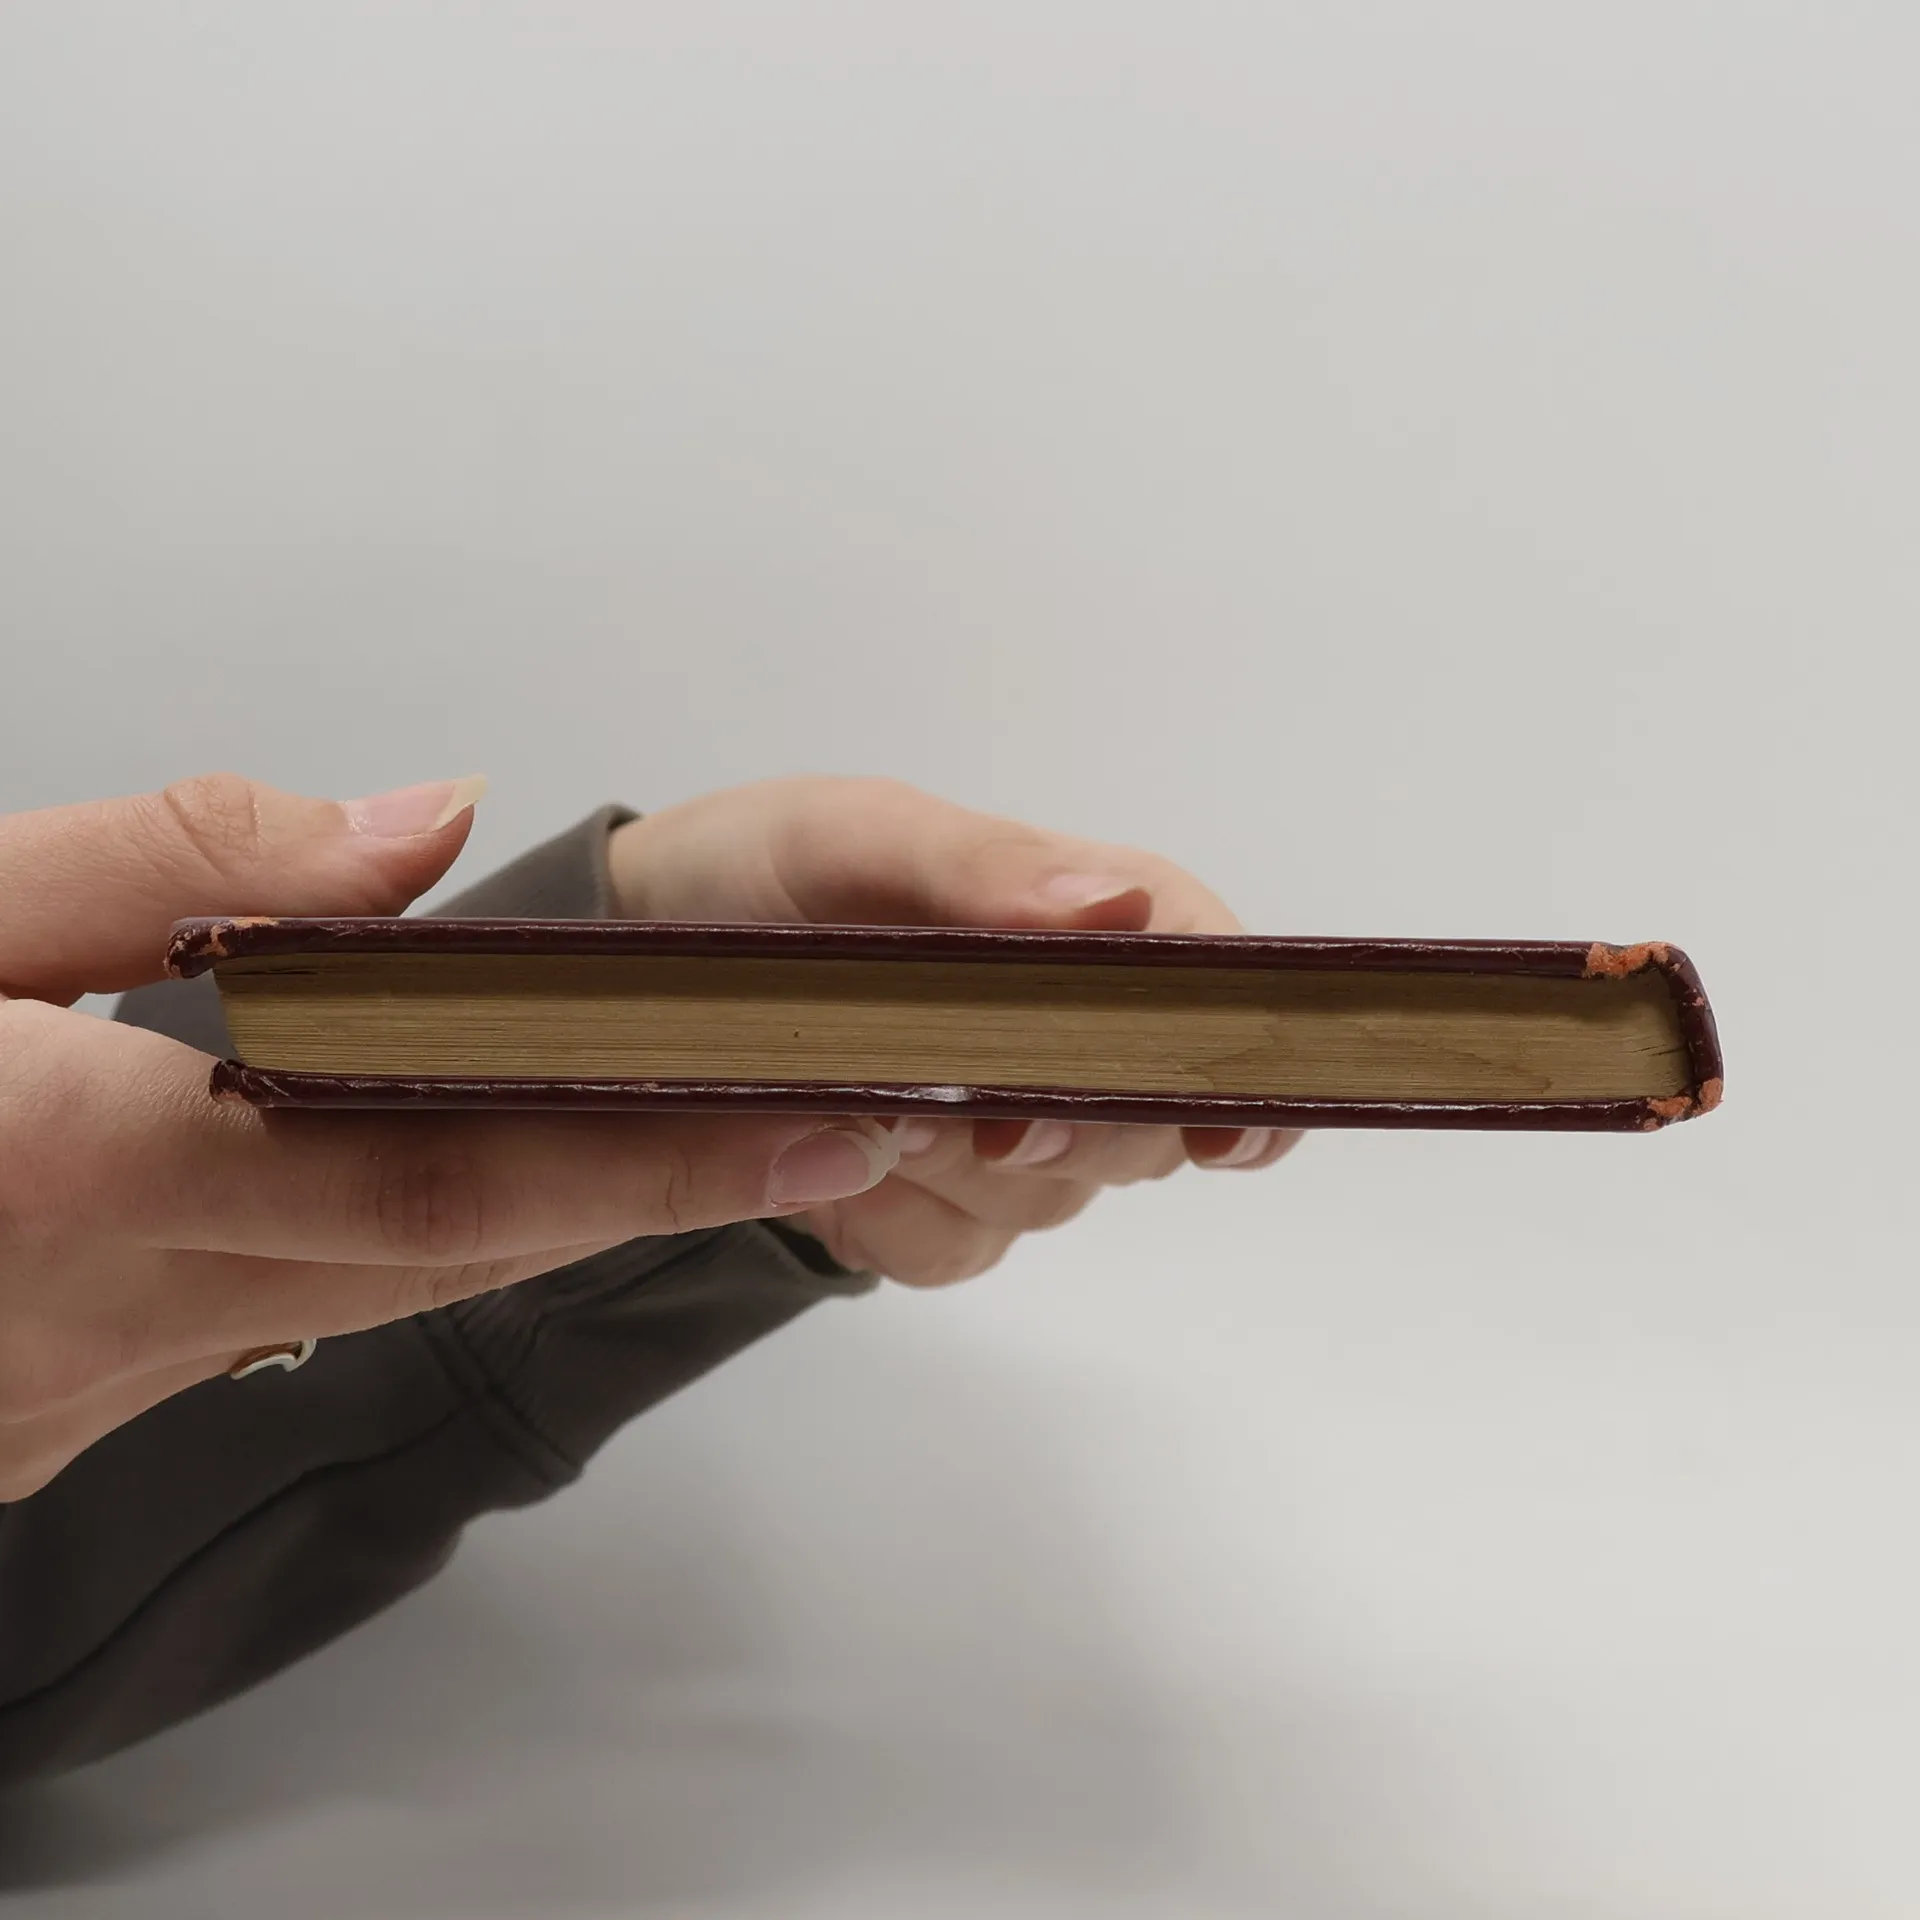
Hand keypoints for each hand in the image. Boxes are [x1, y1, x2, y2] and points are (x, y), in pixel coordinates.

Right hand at [0, 774, 896, 1500]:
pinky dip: (413, 1245)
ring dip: (558, 1214)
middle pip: (455, 1246)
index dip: (645, 1145)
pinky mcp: (52, 1409)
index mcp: (61, 1163)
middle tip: (838, 1116)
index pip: (432, 1164)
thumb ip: (161, 859)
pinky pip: (288, 1319)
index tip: (813, 1113)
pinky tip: (485, 1174)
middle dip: (661, 1187)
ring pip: (390, 1291)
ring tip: (711, 1121)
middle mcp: (97, 1309)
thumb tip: (415, 829)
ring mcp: (78, 1389)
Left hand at [609, 776, 1300, 1286]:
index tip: (1220, 1124)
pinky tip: (838, 1164)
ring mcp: (1011, 1132)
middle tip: (973, 1112)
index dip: (1236, 1056)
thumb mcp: (851, 835)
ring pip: (1054, 1200)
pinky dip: (891, 1220)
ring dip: (957, 1171)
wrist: (644, 971)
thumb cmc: (762, 876)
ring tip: (865, 1106)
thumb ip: (978, 871)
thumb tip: (1116, 910)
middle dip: (1065, 1125)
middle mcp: (1067, 1034)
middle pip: (1149, 1117)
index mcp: (1080, 923)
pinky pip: (957, 1252)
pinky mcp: (941, 1209)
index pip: (1209, 980)